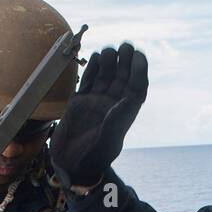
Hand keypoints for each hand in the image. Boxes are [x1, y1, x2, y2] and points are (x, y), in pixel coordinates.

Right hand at [51, 42, 147, 187]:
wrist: (71, 164)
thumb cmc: (93, 157)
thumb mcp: (108, 139)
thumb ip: (118, 119)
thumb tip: (130, 98)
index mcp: (125, 112)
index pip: (137, 86)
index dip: (139, 69)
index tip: (138, 55)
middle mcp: (112, 104)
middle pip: (122, 76)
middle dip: (124, 60)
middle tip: (124, 47)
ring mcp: (95, 101)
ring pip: (105, 75)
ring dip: (108, 61)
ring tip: (108, 51)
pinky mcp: (79, 101)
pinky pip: (88, 80)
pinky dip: (91, 68)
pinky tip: (94, 57)